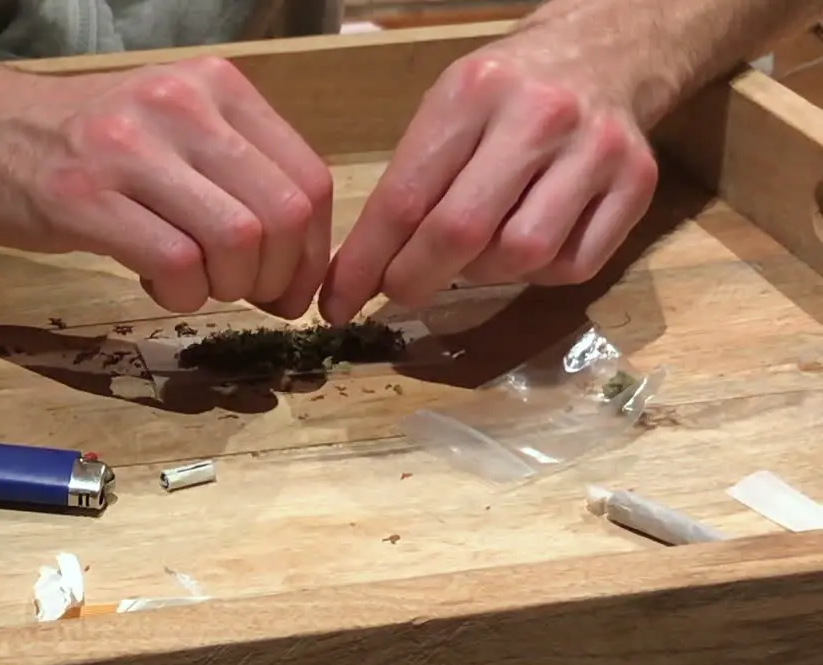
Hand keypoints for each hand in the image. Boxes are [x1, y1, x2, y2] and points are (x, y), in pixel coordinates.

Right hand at [0, 57, 333, 318]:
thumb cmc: (84, 141)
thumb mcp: (173, 127)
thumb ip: (237, 174)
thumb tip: (298, 262)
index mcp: (217, 87)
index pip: (308, 179)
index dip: (313, 252)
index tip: (291, 286)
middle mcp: (182, 106)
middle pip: (283, 214)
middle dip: (278, 278)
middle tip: (249, 298)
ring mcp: (131, 149)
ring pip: (237, 239)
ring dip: (228, 287)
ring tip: (195, 284)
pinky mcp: (84, 197)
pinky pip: (174, 262)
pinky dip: (181, 293)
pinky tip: (157, 283)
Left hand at [320, 29, 659, 324]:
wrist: (607, 52)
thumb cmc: (506, 92)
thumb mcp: (447, 108)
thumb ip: (409, 182)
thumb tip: (362, 272)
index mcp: (473, 91)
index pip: (405, 197)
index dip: (365, 262)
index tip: (336, 302)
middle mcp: (539, 116)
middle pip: (461, 232)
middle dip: (414, 278)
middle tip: (397, 291)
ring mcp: (595, 151)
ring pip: (521, 255)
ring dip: (482, 274)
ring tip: (473, 253)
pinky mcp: (638, 184)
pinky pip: (572, 266)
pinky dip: (536, 274)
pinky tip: (525, 244)